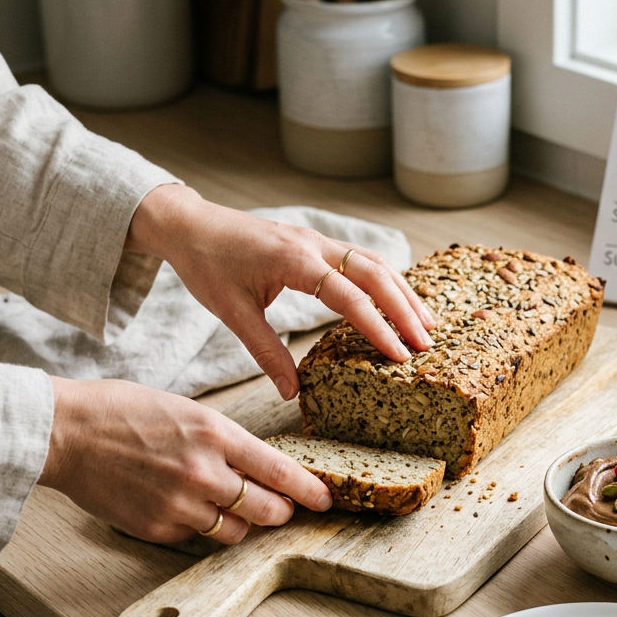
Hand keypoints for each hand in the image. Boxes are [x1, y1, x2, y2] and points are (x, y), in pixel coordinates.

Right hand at [39, 377, 331, 544]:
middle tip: (281, 509)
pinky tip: (182, 506)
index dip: (309, 490)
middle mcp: (205, 473)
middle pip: (267, 511)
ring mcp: (181, 505)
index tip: (324, 499)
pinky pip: (196, 538)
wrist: (68, 433)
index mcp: (217, 434)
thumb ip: (226, 442)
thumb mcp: (189, 412)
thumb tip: (257, 468)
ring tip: (227, 507)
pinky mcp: (157, 529)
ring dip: (241, 524)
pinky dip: (199, 528)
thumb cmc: (124, 411)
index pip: (280, 471)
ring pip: (235, 532)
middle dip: (280, 512)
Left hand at [125, 185, 434, 399]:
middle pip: (375, 273)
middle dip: (405, 309)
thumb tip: (291, 392)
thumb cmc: (206, 264)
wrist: (189, 224)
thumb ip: (265, 352)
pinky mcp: (316, 241)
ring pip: (374, 262)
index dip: (377, 327)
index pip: (348, 296)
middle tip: (427, 342)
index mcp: (293, 260)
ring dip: (402, 292)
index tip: (399, 354)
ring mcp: (317, 239)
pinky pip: (361, 258)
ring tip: (427, 322)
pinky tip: (398, 298)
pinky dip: (386, 278)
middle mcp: (313, 244)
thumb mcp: (231, 313)